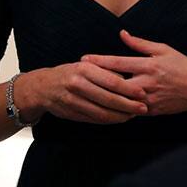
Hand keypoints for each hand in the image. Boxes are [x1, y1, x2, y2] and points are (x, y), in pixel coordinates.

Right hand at [17, 61, 147, 124]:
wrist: (43, 87)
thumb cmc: (70, 73)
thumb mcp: (86, 66)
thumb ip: (105, 71)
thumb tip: (127, 80)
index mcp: (84, 69)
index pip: (112, 81)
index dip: (129, 89)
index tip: (142, 93)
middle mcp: (78, 85)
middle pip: (108, 98)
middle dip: (128, 105)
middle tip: (143, 108)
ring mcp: (73, 101)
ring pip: (102, 113)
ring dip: (120, 116)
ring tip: (133, 115)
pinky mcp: (72, 114)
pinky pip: (94, 119)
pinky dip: (109, 121)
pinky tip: (119, 119)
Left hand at [82, 30, 186, 115]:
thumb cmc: (182, 66)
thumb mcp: (164, 49)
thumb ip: (141, 43)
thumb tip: (122, 34)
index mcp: (149, 65)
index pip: (119, 62)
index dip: (100, 61)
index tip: (84, 59)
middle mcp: (147, 83)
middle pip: (115, 83)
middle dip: (96, 80)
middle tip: (78, 77)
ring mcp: (149, 99)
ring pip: (121, 100)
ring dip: (103, 96)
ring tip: (86, 92)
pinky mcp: (151, 111)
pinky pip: (130, 111)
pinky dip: (117, 108)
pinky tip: (103, 106)